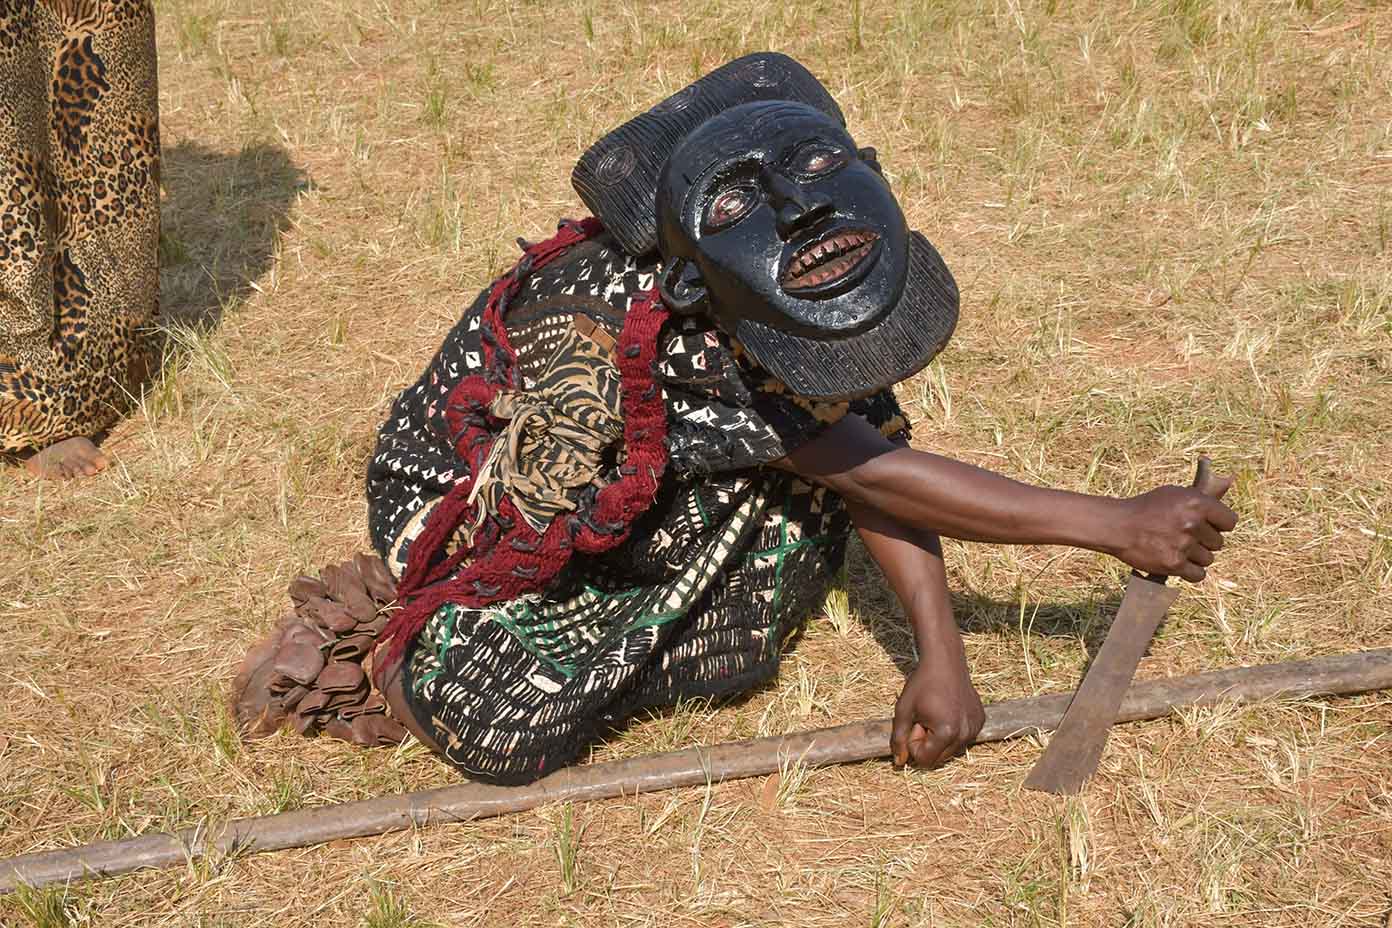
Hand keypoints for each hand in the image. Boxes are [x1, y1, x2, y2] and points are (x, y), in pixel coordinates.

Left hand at [891, 649, 984, 768]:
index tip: (916, 721)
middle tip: (924, 718)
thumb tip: (899, 763)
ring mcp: (975, 728)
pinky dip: (952, 731)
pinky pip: (962, 738)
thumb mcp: (904, 710)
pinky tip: (948, 710)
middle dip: (927, 743)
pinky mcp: (980, 721)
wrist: (945, 661)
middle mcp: (965, 734)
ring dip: (939, 738)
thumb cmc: (922, 684)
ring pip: (951, 750)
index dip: (915, 743)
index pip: (925, 760)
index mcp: (947, 732)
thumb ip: (899, 738)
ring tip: (936, 714)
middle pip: (940, 759)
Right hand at [1115, 484, 1236, 581]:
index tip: (1210, 526)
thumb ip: (1199, 501)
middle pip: (1218, 542)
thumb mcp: (1173, 494)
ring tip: (1177, 548)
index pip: (1230, 521)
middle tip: (1185, 537)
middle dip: (1204, 541)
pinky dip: (1189, 572)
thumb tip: (1221, 503)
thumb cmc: (1146, 508)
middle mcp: (1193, 523)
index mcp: (1197, 503)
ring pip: (1208, 559)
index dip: (1220, 524)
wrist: (1118, 525)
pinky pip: (1198, 575)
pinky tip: (1178, 563)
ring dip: (1195, 557)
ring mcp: (1184, 545)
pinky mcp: (1174, 564)